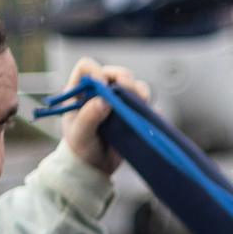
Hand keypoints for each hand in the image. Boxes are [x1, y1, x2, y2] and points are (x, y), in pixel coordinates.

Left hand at [61, 58, 148, 174]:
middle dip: (126, 79)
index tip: (103, 86)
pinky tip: (152, 114)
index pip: (87, 68)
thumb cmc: (80, 147)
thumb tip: (104, 100)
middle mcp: (100, 91)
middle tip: (131, 91)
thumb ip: (88, 117)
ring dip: (140, 91)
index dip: (96, 72)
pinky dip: (150, 108)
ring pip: (133, 86)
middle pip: (115, 73)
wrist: (95, 166)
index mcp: (80, 91)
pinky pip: (145, 104)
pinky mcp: (131, 113)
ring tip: (143, 103)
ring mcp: (117, 102)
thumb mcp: (80, 134)